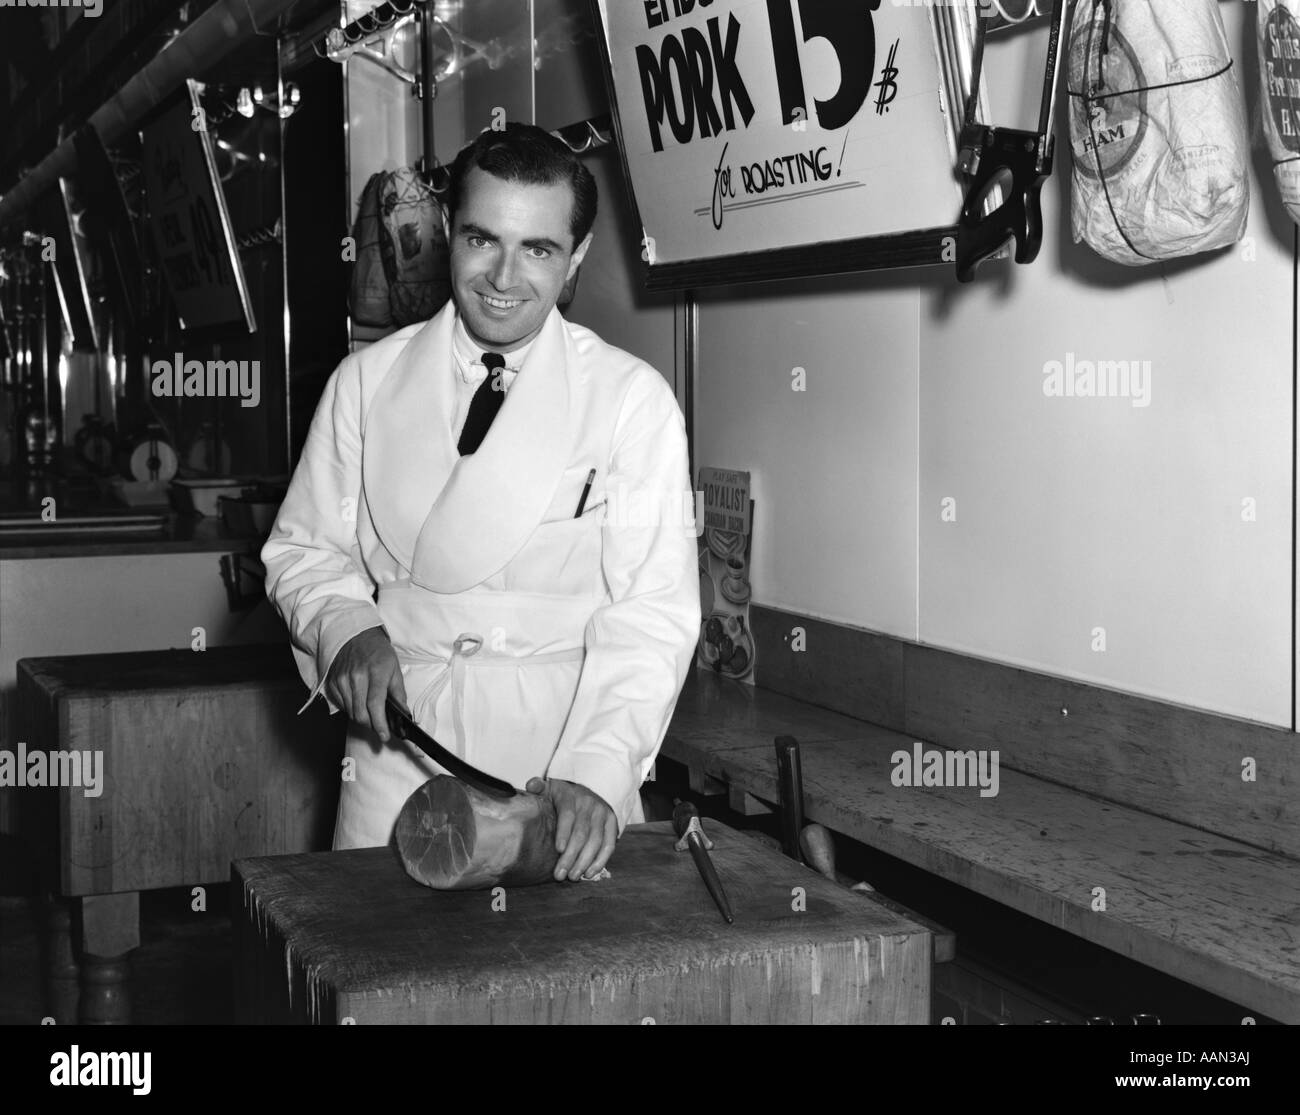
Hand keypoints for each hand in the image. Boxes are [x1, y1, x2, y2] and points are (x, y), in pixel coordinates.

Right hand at [325, 626, 407, 741]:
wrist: (354, 634)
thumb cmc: (377, 651)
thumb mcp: (394, 668)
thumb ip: (398, 693)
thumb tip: (403, 714)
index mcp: (376, 672)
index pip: (375, 705)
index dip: (380, 724)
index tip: (385, 736)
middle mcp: (357, 677)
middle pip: (361, 714)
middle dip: (372, 725)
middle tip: (380, 726)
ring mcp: (342, 680)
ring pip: (351, 713)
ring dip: (362, 718)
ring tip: (371, 712)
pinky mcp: (332, 682)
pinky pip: (342, 705)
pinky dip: (351, 709)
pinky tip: (358, 702)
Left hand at [525, 777, 616, 881]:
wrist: (590, 785)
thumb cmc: (564, 793)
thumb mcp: (551, 787)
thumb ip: (539, 787)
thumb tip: (530, 785)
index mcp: (570, 796)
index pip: (568, 814)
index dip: (564, 832)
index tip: (558, 849)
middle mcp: (589, 805)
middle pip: (581, 833)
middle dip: (571, 856)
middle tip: (560, 875)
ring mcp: (602, 815)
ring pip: (596, 841)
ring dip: (585, 861)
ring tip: (573, 876)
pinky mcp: (612, 823)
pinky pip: (609, 845)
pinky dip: (600, 861)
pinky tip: (589, 873)